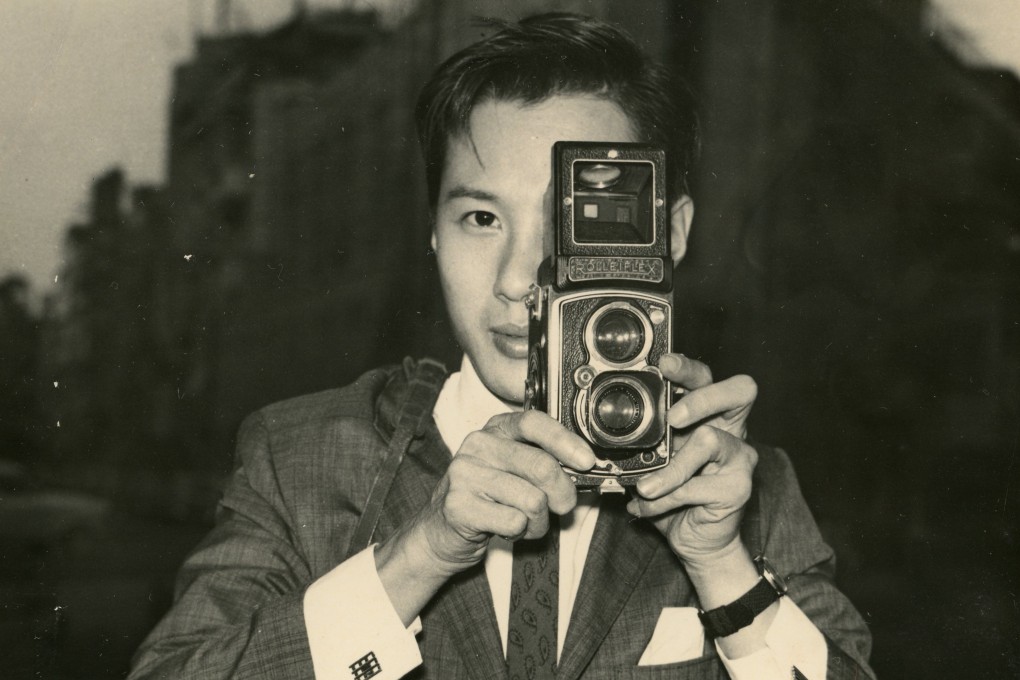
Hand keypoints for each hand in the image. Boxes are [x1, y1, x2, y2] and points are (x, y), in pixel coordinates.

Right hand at [408, 410, 595, 577]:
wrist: (440, 531)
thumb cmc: (487, 499)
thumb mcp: (513, 470)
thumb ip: (543, 461)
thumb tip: (584, 467)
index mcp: (495, 429)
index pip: (534, 422)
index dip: (566, 442)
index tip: (587, 461)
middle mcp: (478, 445)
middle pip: (541, 465)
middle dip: (563, 493)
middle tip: (563, 506)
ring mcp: (464, 474)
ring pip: (532, 500)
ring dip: (539, 521)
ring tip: (526, 522)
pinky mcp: (458, 505)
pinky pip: (514, 522)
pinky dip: (520, 533)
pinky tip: (507, 529)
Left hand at [627, 353, 758, 566]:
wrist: (694, 539)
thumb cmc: (672, 494)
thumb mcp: (650, 460)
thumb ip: (639, 440)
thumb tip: (599, 425)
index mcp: (708, 413)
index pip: (706, 376)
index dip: (687, 366)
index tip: (662, 364)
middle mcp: (730, 428)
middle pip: (739, 390)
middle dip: (702, 398)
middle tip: (672, 417)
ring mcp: (740, 456)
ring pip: (710, 440)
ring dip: (671, 468)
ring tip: (645, 487)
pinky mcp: (739, 486)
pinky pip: (698, 485)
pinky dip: (667, 498)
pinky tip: (649, 507)